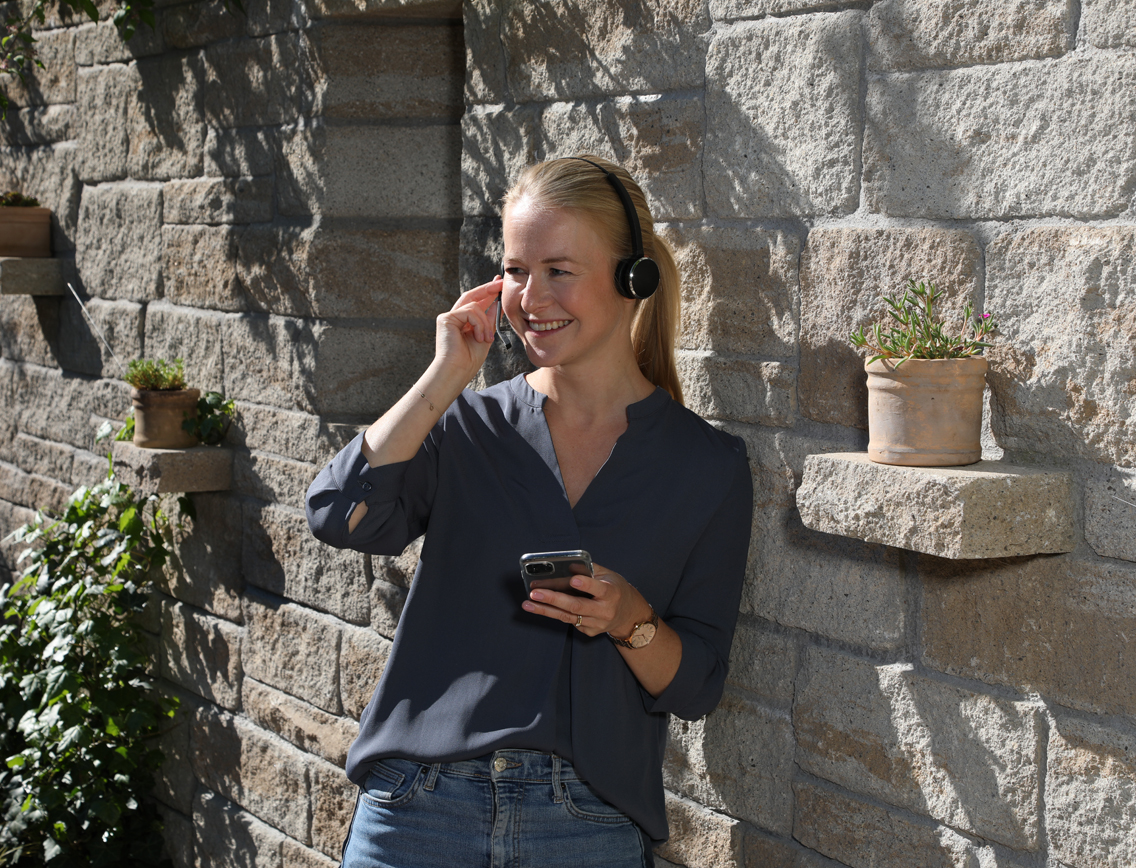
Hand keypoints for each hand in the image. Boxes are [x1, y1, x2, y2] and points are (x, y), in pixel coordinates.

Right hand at [433, 277, 502, 380]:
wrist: (457, 371)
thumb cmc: (469, 360)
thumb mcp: (485, 336)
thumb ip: (489, 320)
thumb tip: (496, 304)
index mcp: (462, 322)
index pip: (475, 302)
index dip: (487, 292)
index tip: (499, 284)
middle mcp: (454, 317)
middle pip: (471, 296)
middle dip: (488, 289)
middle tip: (501, 282)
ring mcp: (448, 317)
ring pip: (475, 306)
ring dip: (486, 323)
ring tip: (487, 339)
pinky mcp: (445, 318)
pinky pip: (469, 312)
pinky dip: (479, 324)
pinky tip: (479, 337)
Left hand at [521, 562, 651, 638]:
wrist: (627, 615)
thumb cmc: (615, 589)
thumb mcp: (608, 575)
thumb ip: (588, 569)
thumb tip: (566, 565)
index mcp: (612, 593)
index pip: (599, 589)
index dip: (586, 585)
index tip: (573, 580)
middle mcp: (605, 611)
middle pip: (576, 606)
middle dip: (554, 599)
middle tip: (534, 593)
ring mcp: (597, 624)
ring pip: (568, 617)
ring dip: (546, 610)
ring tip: (528, 604)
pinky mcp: (589, 632)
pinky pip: (569, 621)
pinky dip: (554, 613)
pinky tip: (542, 607)